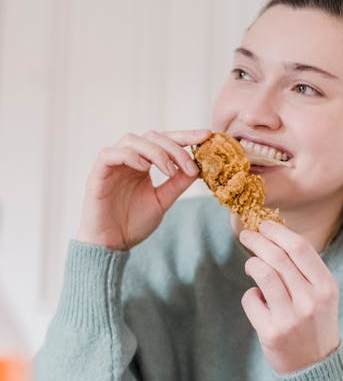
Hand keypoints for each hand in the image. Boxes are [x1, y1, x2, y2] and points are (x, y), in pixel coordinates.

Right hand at [77, 129, 210, 249]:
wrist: (111, 245)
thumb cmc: (133, 224)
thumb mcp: (162, 201)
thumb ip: (177, 184)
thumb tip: (198, 167)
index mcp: (143, 164)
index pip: (165, 141)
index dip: (185, 136)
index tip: (206, 136)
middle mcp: (128, 159)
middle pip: (152, 136)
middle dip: (174, 147)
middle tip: (189, 166)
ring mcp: (112, 164)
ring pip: (132, 140)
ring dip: (155, 151)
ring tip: (169, 171)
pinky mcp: (98, 173)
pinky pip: (110, 154)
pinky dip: (130, 156)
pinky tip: (144, 168)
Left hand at [239, 221, 339, 373]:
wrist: (315, 367)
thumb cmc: (315, 324)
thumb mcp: (322, 296)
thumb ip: (304, 270)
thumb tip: (274, 238)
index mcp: (326, 287)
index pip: (299, 248)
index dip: (277, 232)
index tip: (264, 225)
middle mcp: (311, 301)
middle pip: (277, 257)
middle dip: (257, 241)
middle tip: (246, 236)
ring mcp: (291, 317)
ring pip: (262, 274)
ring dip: (251, 264)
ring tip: (250, 266)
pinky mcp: (271, 332)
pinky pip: (251, 299)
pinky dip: (251, 295)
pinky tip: (258, 302)